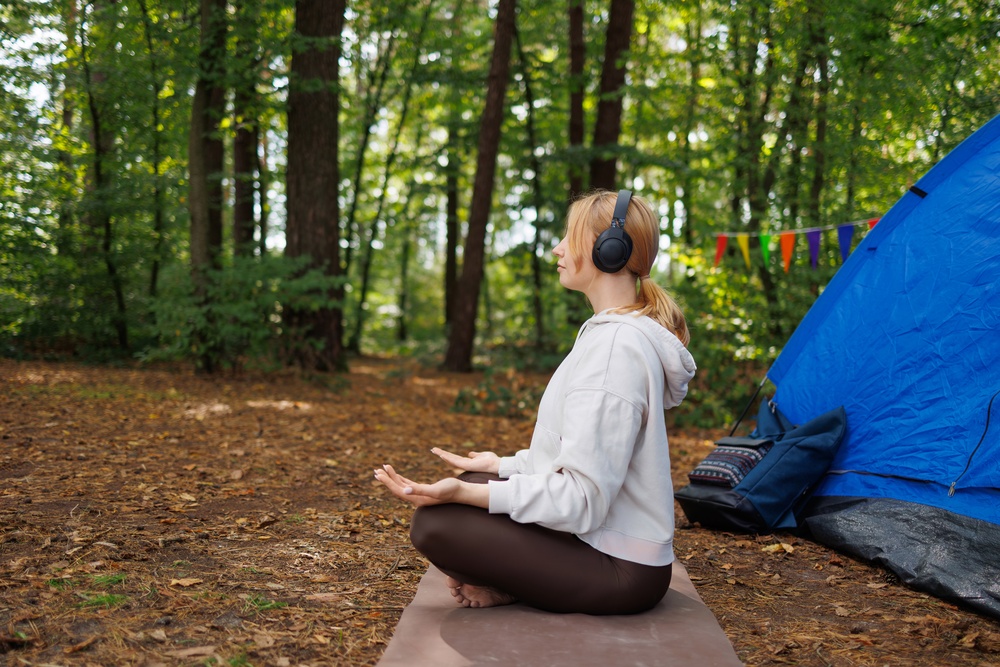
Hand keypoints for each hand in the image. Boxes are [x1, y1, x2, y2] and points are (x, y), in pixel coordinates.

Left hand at [374, 465, 488, 507]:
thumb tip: (404, 490)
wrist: (461, 492)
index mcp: (416, 499)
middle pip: (397, 488)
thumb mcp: (436, 490)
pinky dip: (400, 478)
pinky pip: (408, 484)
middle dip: (386, 479)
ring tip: (383, 469)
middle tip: (376, 471)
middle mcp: (415, 498)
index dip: (387, 482)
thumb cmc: (450, 490)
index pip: (398, 490)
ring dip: (392, 478)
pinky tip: (396, 475)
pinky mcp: (423, 490)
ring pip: (401, 486)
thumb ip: (420, 490)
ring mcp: (419, 495)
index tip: (379, 474)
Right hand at [431, 447, 499, 474]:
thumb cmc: (491, 461)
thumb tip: (470, 454)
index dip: (448, 455)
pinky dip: (448, 458)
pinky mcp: (466, 465)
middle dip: (441, 454)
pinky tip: (441, 454)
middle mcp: (464, 464)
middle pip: (450, 459)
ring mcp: (464, 465)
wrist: (495, 465)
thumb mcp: (482, 455)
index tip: (441, 451)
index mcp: (467, 462)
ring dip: (442, 454)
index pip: (455, 458)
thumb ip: (475, 455)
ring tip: (434, 450)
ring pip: (450, 460)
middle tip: (433, 450)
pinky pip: (455, 462)